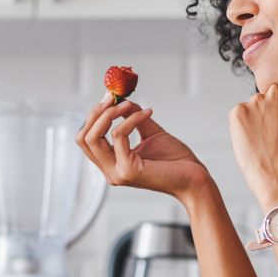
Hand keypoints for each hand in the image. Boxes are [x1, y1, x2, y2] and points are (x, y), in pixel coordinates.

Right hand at [76, 94, 210, 200]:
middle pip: (83, 138)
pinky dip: (130, 119)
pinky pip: (118, 136)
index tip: (109, 98)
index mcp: (112, 164)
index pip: (86, 139)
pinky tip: (147, 114)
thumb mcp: (150, 132)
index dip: (94, 116)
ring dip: (109, 114)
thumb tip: (121, 100)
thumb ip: (133, 118)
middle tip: (112, 98)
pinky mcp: (128, 170)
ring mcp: (117, 172)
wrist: (194, 178)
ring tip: (127, 104)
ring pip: (93, 138)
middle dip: (95, 113)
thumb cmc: (175, 161)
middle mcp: (110, 171)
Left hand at [229, 85, 277, 207]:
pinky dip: (241, 128)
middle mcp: (277, 92)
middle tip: (272, 137)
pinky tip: (252, 144)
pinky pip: (238, 116)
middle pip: (269, 98)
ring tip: (262, 143)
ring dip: (254, 121)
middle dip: (269, 113)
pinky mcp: (238, 111)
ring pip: (253, 108)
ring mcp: (256, 100)